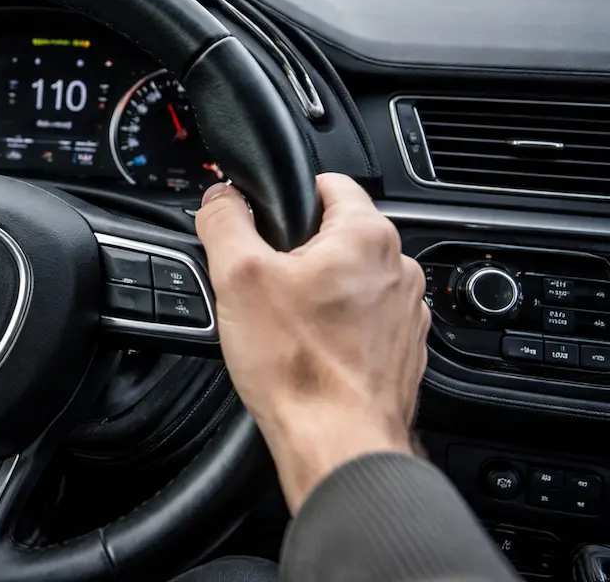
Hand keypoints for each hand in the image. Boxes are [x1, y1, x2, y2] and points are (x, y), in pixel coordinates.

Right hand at [196, 173, 428, 512]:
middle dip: (297, 253)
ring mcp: (406, 313)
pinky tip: (307, 350)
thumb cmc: (299, 367)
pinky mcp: (402, 351)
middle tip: (262, 285)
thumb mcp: (237, 276)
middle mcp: (398, 269)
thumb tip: (221, 197)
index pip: (329, 183)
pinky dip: (336, 328)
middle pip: (335, 236)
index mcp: (367, 236)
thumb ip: (224, 221)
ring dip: (318, 292)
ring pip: (349, 281)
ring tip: (284, 324)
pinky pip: (363, 321)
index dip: (287, 196)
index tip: (263, 221)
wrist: (336, 442)